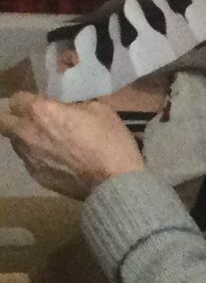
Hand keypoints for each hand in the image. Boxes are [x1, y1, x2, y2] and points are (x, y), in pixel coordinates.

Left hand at [0, 94, 143, 198]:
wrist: (117, 184)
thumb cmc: (111, 143)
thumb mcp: (100, 110)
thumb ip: (75, 106)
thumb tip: (69, 111)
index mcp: (39, 111)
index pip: (17, 98)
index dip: (31, 101)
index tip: (45, 107)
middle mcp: (26, 132)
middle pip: (3, 121)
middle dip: (16, 119)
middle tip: (36, 124)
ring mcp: (29, 157)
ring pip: (16, 143)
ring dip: (26, 140)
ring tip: (48, 145)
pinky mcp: (38, 177)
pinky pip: (30, 162)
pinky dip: (39, 159)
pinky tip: (58, 163)